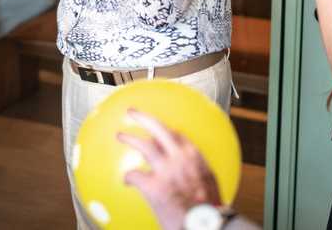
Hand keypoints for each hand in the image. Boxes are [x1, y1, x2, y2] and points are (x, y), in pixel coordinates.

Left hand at [118, 110, 221, 229]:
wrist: (205, 225)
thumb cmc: (210, 211)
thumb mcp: (210, 185)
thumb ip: (198, 174)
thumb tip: (192, 177)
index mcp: (195, 157)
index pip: (177, 135)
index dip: (165, 130)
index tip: (159, 128)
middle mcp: (180, 158)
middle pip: (159, 129)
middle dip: (144, 118)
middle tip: (132, 113)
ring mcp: (166, 170)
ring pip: (144, 145)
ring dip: (130, 138)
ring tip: (121, 135)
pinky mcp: (153, 186)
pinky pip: (134, 175)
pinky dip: (129, 177)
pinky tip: (126, 180)